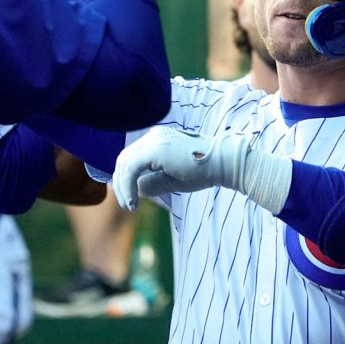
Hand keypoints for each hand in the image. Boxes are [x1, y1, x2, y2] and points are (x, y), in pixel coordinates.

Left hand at [112, 126, 250, 210]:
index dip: (124, 179)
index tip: (129, 199)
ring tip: (131, 206)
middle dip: (121, 184)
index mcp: (157, 140)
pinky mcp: (155, 149)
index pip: (131, 158)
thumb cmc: (203, 170)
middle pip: (124, 159)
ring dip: (123, 188)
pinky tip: (133, 202)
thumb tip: (134, 191)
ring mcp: (153, 140)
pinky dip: (127, 186)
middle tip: (128, 205)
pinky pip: (131, 168)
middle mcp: (153, 136)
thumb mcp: (171, 180)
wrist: (223, 162)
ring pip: (124, 163)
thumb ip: (151, 182)